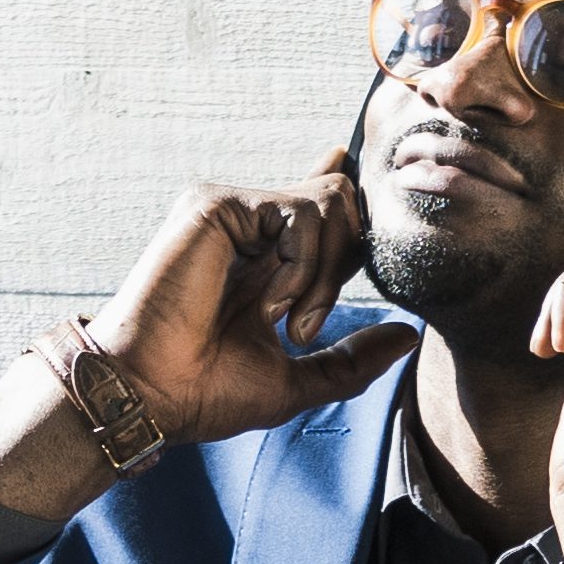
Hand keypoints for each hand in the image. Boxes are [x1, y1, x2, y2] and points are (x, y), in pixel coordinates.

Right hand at [84, 145, 419, 445]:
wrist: (153, 394)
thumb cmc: (208, 392)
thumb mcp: (297, 380)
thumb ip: (354, 359)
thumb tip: (409, 337)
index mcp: (265, 260)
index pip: (315, 204)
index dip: (342, 191)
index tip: (347, 169)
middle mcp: (250, 228)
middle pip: (341, 203)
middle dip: (346, 265)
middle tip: (307, 325)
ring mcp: (233, 211)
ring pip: (329, 202)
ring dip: (324, 273)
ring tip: (285, 321)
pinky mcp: (216, 203)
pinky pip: (300, 211)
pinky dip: (301, 264)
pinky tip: (267, 301)